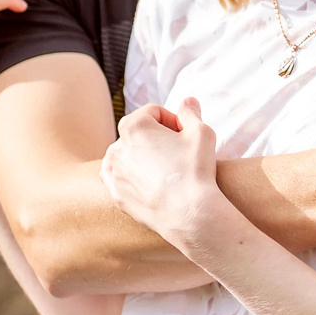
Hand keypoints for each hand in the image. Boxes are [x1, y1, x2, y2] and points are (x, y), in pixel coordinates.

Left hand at [100, 99, 236, 254]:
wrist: (189, 214)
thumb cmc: (196, 170)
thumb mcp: (201, 132)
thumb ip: (191, 112)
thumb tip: (187, 101)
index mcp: (134, 126)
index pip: (153, 112)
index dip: (174, 120)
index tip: (186, 135)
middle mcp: (117, 147)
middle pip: (137, 131)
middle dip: (156, 136)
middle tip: (178, 151)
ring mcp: (114, 172)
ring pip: (125, 154)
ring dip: (141, 154)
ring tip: (165, 167)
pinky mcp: (116, 195)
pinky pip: (116, 177)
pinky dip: (128, 174)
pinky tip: (147, 180)